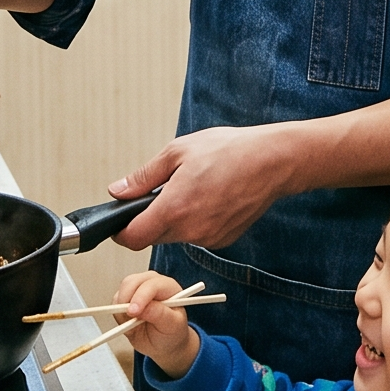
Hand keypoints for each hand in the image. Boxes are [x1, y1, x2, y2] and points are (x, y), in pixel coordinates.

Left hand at [109, 125, 300, 249]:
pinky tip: (209, 198)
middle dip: (148, 220)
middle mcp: (190, 230)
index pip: (133, 238)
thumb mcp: (177, 152)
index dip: (121, 231)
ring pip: (176, 236)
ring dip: (173, 219)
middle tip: (161, 192)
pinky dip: (195, 221)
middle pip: (153, 237)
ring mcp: (208, 238)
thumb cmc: (229, 151)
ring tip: (191, 189)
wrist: (272, 161)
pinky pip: (197, 235)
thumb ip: (143, 177)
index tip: (120, 220)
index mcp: (173, 209)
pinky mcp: (223, 239)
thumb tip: (118, 191)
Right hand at [112, 270, 202, 376]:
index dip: (141, 297)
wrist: (163, 343)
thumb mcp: (171, 327)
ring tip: (134, 324)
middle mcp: (152, 283)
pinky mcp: (127, 297)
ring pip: (122, 290)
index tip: (134, 312)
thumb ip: (160, 315)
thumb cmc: (172, 333)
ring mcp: (138, 288)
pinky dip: (118, 313)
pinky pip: (115, 300)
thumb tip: (143, 308)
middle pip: (132, 282)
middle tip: (129, 318)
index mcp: (168, 287)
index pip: (152, 285)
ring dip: (121, 308)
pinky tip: (129, 323)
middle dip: (127, 300)